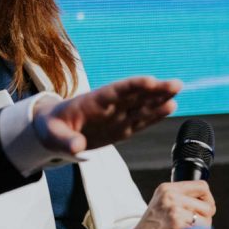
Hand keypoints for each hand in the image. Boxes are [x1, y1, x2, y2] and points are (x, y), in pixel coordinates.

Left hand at [32, 76, 180, 153]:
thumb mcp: (53, 135)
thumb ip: (66, 141)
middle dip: (154, 89)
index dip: (133, 86)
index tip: (150, 81)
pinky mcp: (120, 128)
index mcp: (92, 101)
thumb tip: (78, 148)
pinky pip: (140, 120)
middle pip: (134, 95)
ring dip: (158, 99)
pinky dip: (154, 115)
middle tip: (176, 84)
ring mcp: (116, 116)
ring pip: (141, 105)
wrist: (54, 130)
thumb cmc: (52, 128)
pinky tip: (169, 107)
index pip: (115, 91)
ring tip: (177, 91)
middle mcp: (108, 106)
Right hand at [135, 181, 216, 228]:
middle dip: (206, 218)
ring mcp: (173, 210)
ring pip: (206, 219)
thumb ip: (181, 198)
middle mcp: (170, 196)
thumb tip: (207, 203)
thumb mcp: (162, 203)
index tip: (202, 210)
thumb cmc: (153, 228)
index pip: (202, 186)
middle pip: (208, 205)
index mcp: (167, 188)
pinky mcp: (177, 225)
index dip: (207, 200)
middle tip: (194, 225)